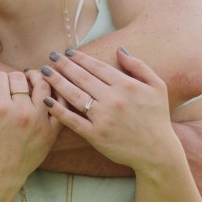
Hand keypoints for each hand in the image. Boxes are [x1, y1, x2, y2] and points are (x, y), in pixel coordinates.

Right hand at [0, 70, 58, 187]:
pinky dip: (56, 95)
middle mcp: (21, 111)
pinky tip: (48, 92)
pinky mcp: (50, 131)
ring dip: (35, 79)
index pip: (0, 76)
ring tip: (30, 80)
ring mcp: (39, 121)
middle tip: (10, 86)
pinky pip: (60, 106)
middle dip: (12, 79)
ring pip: (42, 85)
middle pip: (20, 78)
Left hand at [40, 48, 180, 170]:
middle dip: (64, 65)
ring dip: (57, 82)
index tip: (68, 51)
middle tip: (51, 56)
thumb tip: (120, 50)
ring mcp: (103, 118)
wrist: (157, 152)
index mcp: (126, 85)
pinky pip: (73, 120)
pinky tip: (47, 101)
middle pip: (82, 78)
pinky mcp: (96, 135)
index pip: (97, 67)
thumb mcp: (157, 87)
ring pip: (74, 95)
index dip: (80, 58)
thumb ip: (139, 66)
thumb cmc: (157, 117)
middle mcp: (113, 99)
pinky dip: (58, 110)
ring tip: (44, 72)